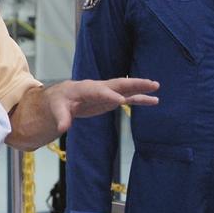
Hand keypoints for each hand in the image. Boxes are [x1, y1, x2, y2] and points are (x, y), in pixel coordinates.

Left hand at [44, 77, 159, 131]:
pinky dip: (140, 98)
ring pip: (126, 89)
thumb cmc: (59, 102)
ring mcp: (107, 92)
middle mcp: (99, 88)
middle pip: (118, 84)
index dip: (108, 96)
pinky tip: (154, 100)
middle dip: (133, 84)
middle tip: (150, 83)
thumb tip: (62, 129)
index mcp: (84, 89)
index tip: (120, 101)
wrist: (63, 97)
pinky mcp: (111, 99)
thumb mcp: (57, 110)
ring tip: (156, 86)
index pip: (98, 92)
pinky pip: (129, 98)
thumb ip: (62, 118)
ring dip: (141, 87)